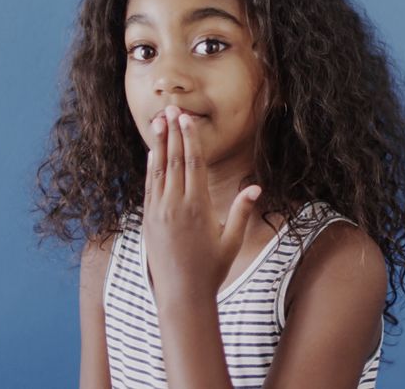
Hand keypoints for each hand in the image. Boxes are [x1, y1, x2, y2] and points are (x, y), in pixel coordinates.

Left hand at [142, 105, 261, 304]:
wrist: (181, 295)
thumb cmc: (212, 269)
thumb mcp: (232, 241)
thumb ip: (241, 212)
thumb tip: (255, 188)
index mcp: (197, 207)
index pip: (192, 163)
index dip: (189, 138)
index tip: (186, 118)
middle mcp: (175, 205)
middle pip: (174, 160)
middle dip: (173, 133)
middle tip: (171, 108)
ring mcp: (158, 212)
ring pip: (158, 170)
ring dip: (159, 144)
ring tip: (158, 121)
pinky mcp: (148, 219)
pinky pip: (149, 186)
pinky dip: (151, 166)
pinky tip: (152, 153)